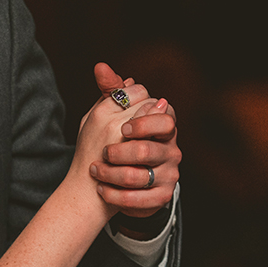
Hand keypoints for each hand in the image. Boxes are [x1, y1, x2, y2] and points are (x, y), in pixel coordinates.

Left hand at [89, 62, 180, 217]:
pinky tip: (102, 189)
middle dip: (120, 153)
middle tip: (104, 153)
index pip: (165, 120)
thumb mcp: (111, 115)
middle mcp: (172, 150)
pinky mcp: (162, 197)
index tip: (123, 128)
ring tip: (95, 171)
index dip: (143, 124)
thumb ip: (111, 91)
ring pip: (139, 176)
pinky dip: (116, 195)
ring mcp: (170, 175)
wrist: (115, 180)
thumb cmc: (113, 141)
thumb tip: (100, 67)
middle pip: (148, 150)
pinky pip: (139, 200)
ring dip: (111, 174)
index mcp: (163, 128)